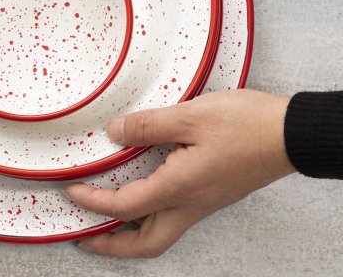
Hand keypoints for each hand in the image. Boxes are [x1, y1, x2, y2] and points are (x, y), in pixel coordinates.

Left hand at [64, 89, 294, 257]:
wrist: (289, 134)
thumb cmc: (247, 126)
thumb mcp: (191, 116)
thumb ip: (150, 125)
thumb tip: (115, 131)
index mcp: (180, 187)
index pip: (124, 206)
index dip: (92, 202)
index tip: (71, 192)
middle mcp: (190, 203)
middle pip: (145, 244)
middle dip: (111, 245)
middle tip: (86, 237)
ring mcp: (203, 202)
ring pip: (161, 234)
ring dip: (130, 235)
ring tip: (108, 224)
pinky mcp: (211, 193)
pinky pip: (174, 216)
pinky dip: (150, 216)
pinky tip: (144, 197)